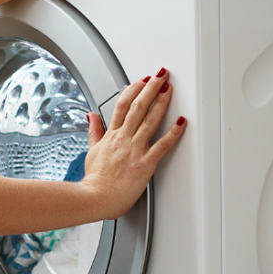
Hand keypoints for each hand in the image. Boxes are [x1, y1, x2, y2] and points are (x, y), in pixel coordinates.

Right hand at [82, 70, 185, 217]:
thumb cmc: (95, 181)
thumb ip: (94, 131)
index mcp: (111, 136)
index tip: (142, 80)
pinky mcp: (145, 163)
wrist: (95, 198)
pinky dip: (173, 132)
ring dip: (161, 102)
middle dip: (150, 87)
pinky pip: (162, 145)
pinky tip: (181, 121)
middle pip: (138, 106)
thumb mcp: (91, 151)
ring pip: (150, 120)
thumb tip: (92, 116)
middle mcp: (124, 139)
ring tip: (169, 88)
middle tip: (161, 75)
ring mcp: (135, 150)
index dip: (134, 89)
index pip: (122, 105)